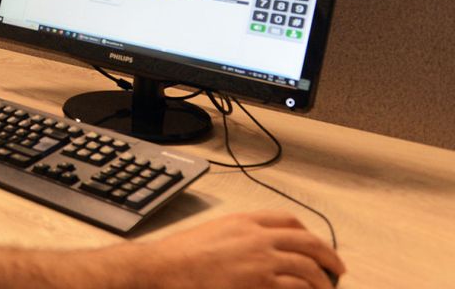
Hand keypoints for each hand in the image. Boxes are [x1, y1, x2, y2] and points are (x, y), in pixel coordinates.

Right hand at [138, 211, 344, 288]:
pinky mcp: (262, 282)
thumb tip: (254, 251)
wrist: (165, 268)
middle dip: (327, 256)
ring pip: (308, 267)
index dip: (306, 232)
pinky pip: (297, 287)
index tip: (313, 243)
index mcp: (244, 221)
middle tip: (337, 269)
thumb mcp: (212, 234)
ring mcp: (262, 260)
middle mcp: (257, 237)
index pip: (287, 220)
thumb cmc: (179, 256)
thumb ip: (236, 237)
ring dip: (322, 280)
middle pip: (306, 241)